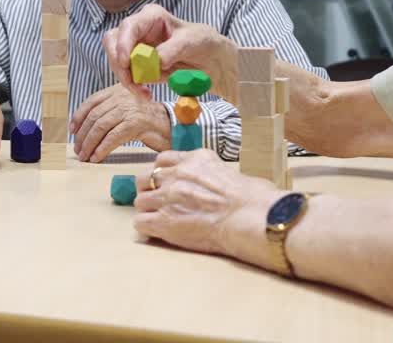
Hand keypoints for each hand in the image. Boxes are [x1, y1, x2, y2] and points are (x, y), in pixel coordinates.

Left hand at [71, 84, 171, 161]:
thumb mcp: (125, 109)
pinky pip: (112, 137)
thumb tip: (83, 127)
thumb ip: (108, 110)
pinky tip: (96, 157)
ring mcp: (129, 110)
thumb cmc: (146, 120)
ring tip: (85, 156)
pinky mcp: (136, 124)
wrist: (170, 125)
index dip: (78, 117)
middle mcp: (122, 97)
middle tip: (78, 149)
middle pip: (94, 117)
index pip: (91, 102)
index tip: (72, 131)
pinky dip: (101, 149)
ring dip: (89, 144)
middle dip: (82, 135)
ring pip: (100, 127)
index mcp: (117, 91)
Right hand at [103, 4, 238, 99]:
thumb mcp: (192, 42)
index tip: (125, 63)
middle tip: (132, 83)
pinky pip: (126, 75)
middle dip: (119, 64)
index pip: (129, 27)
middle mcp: (139, 30)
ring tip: (144, 93)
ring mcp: (135, 47)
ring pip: (116, 61)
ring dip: (126, 79)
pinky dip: (133, 86)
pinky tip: (146, 94)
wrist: (211, 61)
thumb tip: (156, 61)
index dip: (123, 44)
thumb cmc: (202, 42)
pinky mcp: (137, 65)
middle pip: (113, 42)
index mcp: (151, 16)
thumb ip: (173, 49)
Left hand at [134, 149, 279, 265]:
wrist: (250, 217)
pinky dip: (146, 228)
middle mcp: (177, 174)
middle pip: (145, 178)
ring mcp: (167, 197)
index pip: (163, 160)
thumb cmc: (253, 198)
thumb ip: (213, 172)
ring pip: (140, 200)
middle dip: (150, 190)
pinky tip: (157, 232)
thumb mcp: (230, 172)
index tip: (167, 182)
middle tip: (159, 202)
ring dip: (148, 210)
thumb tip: (218, 184)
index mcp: (194, 159)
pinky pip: (140, 222)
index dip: (162, 173)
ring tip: (159, 220)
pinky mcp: (163, 221)